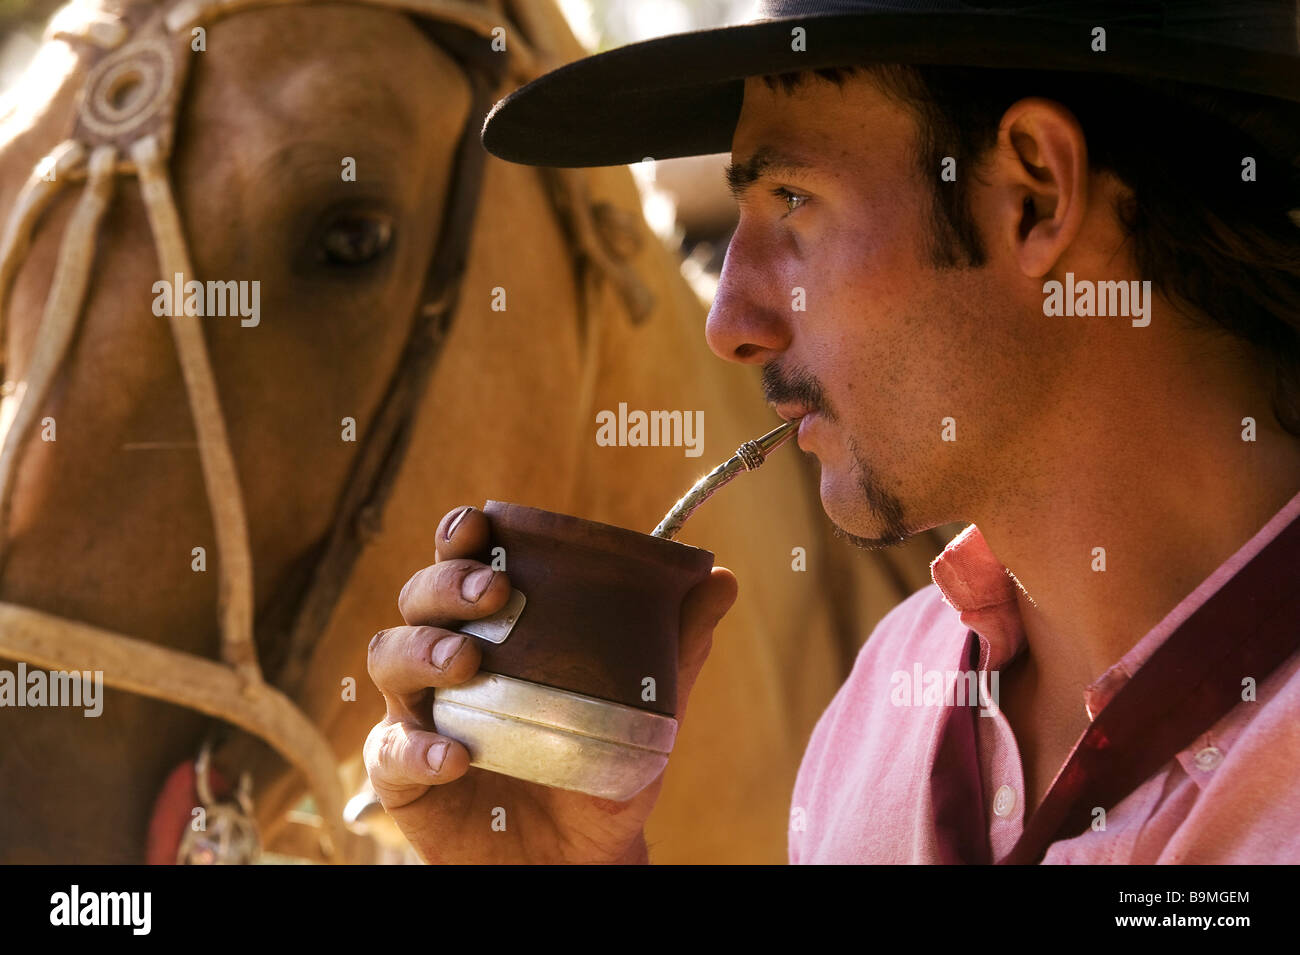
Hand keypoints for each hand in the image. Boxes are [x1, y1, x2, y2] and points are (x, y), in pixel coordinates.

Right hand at [363, 504, 737, 863]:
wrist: (578, 858)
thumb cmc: (600, 768)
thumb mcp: (645, 711)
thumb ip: (677, 649)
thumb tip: (723, 577)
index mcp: (496, 628)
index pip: (465, 564)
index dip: (462, 536)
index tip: (480, 526)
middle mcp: (447, 659)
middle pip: (420, 598)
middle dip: (446, 582)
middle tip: (494, 592)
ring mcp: (419, 713)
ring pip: (389, 657)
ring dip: (422, 650)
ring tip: (465, 661)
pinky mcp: (402, 775)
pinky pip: (392, 752)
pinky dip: (418, 749)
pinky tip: (456, 756)